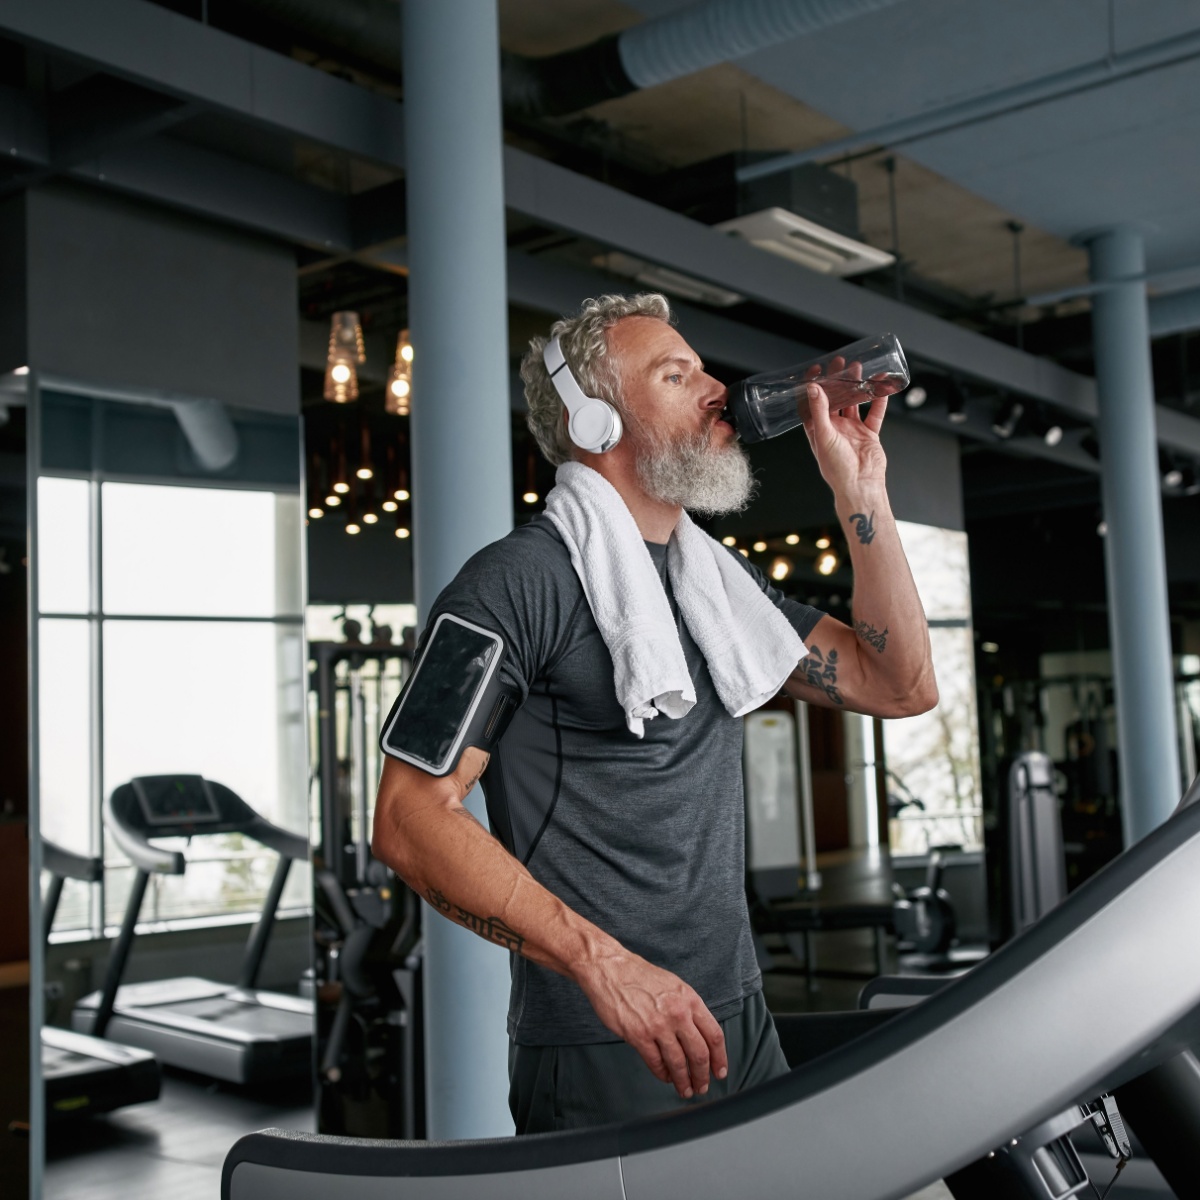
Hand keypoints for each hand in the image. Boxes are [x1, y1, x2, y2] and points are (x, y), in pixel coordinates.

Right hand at [576, 951, 727, 1098]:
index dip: (720, 1058)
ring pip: (679, 1063)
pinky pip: (656, 1062)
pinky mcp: (638, 1035)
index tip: (719, 1071)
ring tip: (685, 1089)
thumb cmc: (639, 976)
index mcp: (689, 999)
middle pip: (699, 1054)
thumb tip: (699, 1035)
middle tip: (702, 1085)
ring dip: (684, 1081)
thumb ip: (688, 1009)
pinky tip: (665, 1076)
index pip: (714, 1035)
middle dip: (703, 1076)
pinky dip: (663, 1074)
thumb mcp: (674, 986)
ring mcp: (658, 1026)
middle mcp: (677, 1013)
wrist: (610, 969)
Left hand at [802, 365, 888, 494]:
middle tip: (840, 364)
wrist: (860, 485)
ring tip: (859, 370)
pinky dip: (878, 400)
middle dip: (837, 381)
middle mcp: (834, 428)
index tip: (817, 369)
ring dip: (857, 387)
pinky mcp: (869, 434)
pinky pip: (874, 413)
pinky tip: (881, 387)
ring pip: (854, 403)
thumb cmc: (837, 468)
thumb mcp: (824, 435)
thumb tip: (813, 388)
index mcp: (818, 430)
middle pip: (835, 399)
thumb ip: (820, 411)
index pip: (812, 403)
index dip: (813, 386)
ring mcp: (852, 430)